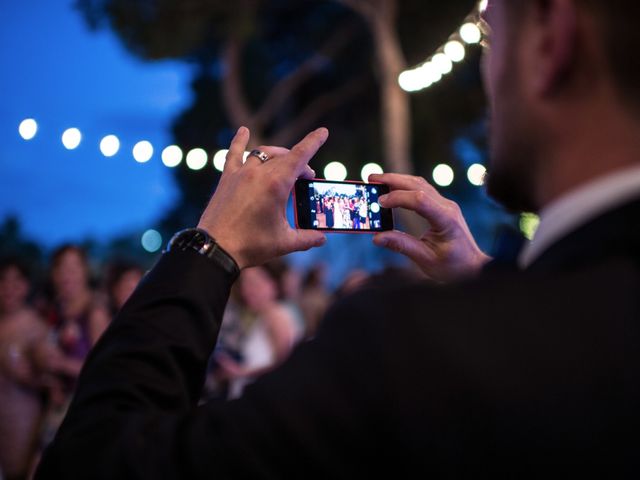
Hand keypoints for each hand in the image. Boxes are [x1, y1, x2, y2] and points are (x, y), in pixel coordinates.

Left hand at [197, 127, 327, 268]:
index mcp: (276, 184)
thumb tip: (321, 238)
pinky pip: (234, 154)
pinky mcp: (227, 179)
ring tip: (286, 164)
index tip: (323, 132)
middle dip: (300, 164)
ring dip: (278, 155)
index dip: (313, 142)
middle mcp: (258, 173)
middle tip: (306, 178)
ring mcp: (241, 174)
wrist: (216, 249)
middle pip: (285, 158)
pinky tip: (242, 131)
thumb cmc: (251, 245)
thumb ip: (306, 238)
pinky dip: (239, 141)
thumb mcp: (284, 242)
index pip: (300, 157)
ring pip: (264, 154)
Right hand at [369, 173, 490, 281]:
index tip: (379, 202)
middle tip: (371, 179)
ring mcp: (445, 205)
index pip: (419, 200)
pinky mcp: (441, 207)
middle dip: (392, 180)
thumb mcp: (425, 259)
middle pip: (417, 185)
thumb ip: (401, 245)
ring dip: (398, 180)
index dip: (397, 198)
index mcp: (445, 218)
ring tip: (377, 180)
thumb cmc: (453, 267)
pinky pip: (422, 191)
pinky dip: (405, 187)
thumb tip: (377, 238)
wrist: (473, 268)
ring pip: (419, 184)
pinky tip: (392, 189)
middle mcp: (447, 207)